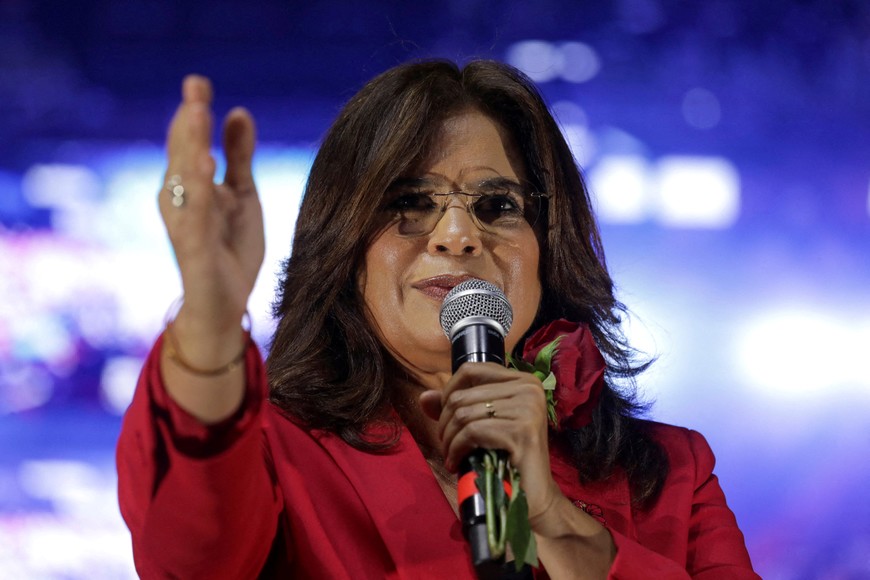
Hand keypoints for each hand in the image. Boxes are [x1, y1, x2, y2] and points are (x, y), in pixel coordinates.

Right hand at [159, 75, 264, 335]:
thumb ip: (239, 156)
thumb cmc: (230, 249)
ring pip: (184, 179)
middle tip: (196, 88)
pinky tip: (206, 170)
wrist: (225, 305)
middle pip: (183, 153)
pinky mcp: (194, 251)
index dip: (194, 112)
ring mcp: (185, 224)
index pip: (190, 141)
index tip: (198, 82)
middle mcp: (181, 201)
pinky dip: (200, 193)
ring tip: (197, 115)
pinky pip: (195, 217)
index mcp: (192, 185)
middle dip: (190, 121)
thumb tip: (238, 111)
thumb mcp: (242, 195)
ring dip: (190, 147)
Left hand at [419, 363, 561, 525]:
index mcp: (523, 381)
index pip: (471, 370)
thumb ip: (455, 408)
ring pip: (463, 414)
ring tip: (452, 456)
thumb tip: (425, 397)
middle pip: (462, 395)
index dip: (449, 393)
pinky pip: (471, 431)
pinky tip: (457, 463)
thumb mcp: (481, 426)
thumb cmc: (506, 459)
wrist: (534, 496)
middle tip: (447, 446)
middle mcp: (529, 388)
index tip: (447, 419)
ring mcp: (528, 408)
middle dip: (446, 424)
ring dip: (450, 439)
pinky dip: (457, 449)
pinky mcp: (522, 431)